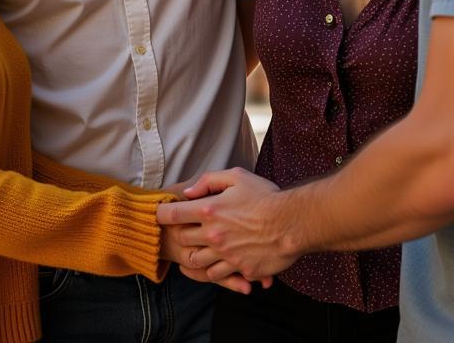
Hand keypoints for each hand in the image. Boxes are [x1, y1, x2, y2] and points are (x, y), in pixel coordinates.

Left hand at [156, 167, 292, 282]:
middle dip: (181, 234)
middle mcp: (213, 235)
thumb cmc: (265, 196)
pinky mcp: (239, 270)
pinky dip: (215, 270)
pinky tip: (221, 262)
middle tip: (188, 228)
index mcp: (209, 210)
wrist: (292, 223)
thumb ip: (209, 180)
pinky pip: (218, 276)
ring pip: (196, 262)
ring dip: (196, 254)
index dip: (161, 213)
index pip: (172, 215)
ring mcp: (225, 256)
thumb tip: (188, 192)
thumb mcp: (237, 176)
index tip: (161, 213)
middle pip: (182, 240)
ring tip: (203, 247)